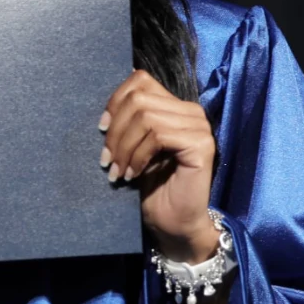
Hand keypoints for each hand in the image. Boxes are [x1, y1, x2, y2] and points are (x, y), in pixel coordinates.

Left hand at [100, 70, 217, 262]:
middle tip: (106, 159)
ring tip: (117, 170)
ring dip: (123, 147)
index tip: (102, 128)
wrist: (173, 223)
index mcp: (176, 106)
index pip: (141, 80)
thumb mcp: (134, 145)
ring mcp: (199, 127)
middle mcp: (191, 111)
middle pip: (139, 99)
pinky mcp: (201, 145)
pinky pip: (158, 136)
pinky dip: (138, 155)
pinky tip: (132, 174)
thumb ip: (129, 120)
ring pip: (146, 117)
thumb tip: (108, 103)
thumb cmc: (152, 186)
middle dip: (116, 130)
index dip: (115, 100)